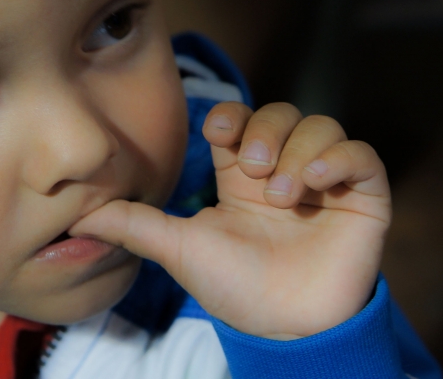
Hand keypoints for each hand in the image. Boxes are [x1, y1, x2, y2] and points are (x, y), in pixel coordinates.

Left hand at [69, 102, 390, 339]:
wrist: (285, 331)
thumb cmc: (233, 288)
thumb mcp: (178, 249)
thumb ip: (134, 224)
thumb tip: (80, 214)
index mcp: (242, 176)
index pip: (240, 118)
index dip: (232, 114)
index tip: (218, 132)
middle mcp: (285, 169)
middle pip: (282, 112)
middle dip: (266, 130)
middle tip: (256, 170)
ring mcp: (325, 182)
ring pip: (321, 125)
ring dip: (300, 148)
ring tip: (284, 193)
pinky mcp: (363, 197)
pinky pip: (361, 154)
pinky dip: (339, 158)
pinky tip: (317, 184)